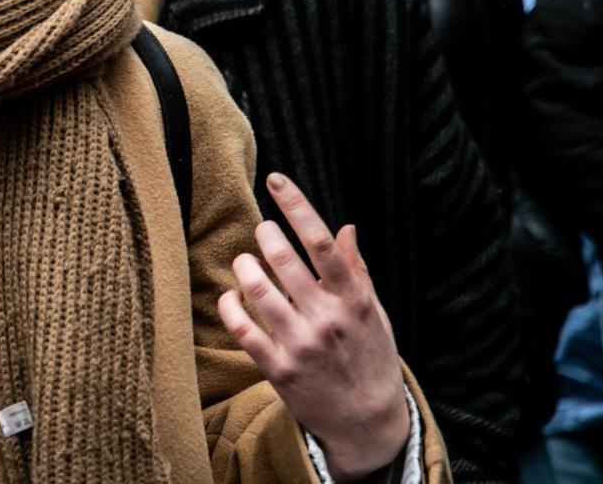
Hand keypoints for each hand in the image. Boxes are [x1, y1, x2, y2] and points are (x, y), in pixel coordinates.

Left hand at [219, 174, 409, 480]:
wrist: (367, 423)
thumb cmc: (370, 357)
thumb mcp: (374, 313)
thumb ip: (357, 270)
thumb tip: (346, 226)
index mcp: (353, 299)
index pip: (322, 242)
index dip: (297, 205)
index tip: (276, 180)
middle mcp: (327, 319)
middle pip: (284, 260)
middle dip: (265, 234)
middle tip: (262, 230)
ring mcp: (301, 345)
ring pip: (257, 289)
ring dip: (244, 265)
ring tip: (245, 261)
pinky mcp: (278, 368)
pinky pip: (241, 328)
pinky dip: (229, 305)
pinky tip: (231, 296)